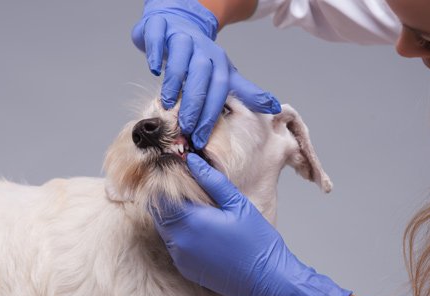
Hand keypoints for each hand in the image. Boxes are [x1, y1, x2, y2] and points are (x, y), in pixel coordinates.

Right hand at [131, 0, 280, 148]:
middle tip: (185, 126)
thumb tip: (274, 106)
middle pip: (200, 75)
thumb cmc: (199, 57)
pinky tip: (154, 70)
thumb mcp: (224, 74)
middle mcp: (201, 48)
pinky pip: (157, 37)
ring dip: (173, 81)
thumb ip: (246, 92)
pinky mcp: (159, 27)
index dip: (211, 114)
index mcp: (218, 62)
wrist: (178, 24)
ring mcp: (180, 36)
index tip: (201, 137)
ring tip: (166, 103)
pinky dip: (155, 52)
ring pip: (180, 57)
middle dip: (193, 103)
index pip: (219, 89)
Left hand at [152, 153, 350, 295]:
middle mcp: (180, 242)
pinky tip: (201, 228)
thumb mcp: (237, 204)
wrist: (267, 280)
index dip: (165, 183)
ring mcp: (181, 258)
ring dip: (173, 216)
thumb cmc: (257, 242)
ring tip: (196, 207)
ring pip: (164, 229)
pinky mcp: (186, 268)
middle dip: (167, 198)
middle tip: (186, 188)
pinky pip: (174, 245)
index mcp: (191, 223)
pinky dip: (181, 233)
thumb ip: (212, 180)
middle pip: (158, 213)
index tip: (176, 173)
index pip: (160, 197)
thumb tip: (192, 160)